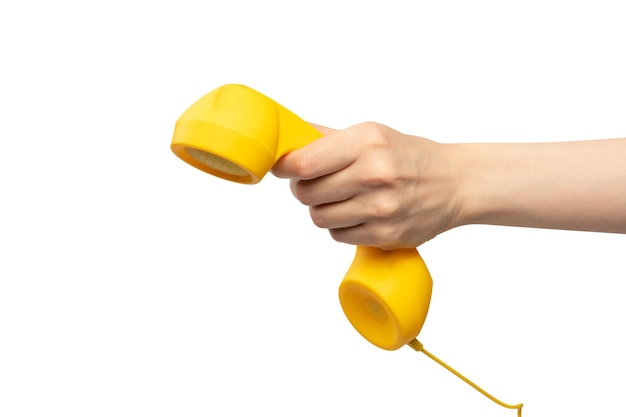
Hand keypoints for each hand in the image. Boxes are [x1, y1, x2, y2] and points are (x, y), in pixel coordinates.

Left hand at [271, 122, 460, 248]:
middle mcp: (375, 175)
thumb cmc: (408, 156)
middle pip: (307, 193)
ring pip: (319, 218)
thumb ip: (328, 136)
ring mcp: (381, 209)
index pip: (305, 163)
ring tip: (339, 198)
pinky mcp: (386, 235)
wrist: (454, 183)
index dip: (285, 167)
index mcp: (368, 143)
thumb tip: (288, 135)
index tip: (283, 167)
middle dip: (303, 188)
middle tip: (315, 183)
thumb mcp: (372, 134)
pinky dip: (340, 226)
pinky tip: (356, 213)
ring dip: (321, 209)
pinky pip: (338, 235)